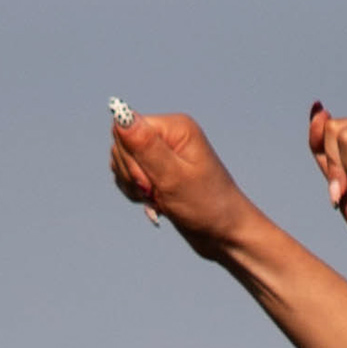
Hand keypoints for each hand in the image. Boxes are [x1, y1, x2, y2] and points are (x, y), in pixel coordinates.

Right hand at [109, 105, 254, 253]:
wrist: (225, 233)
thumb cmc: (206, 206)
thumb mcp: (173, 176)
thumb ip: (145, 146)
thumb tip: (121, 114)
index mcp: (174, 127)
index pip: (127, 127)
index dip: (129, 159)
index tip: (148, 184)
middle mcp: (167, 135)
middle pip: (122, 146)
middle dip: (132, 176)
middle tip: (156, 194)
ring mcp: (162, 154)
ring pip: (122, 163)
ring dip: (134, 187)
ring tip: (158, 200)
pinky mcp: (158, 171)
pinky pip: (129, 177)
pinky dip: (136, 194)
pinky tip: (156, 204)